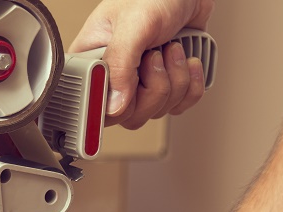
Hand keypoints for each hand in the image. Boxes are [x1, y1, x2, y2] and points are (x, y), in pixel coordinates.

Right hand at [69, 0, 214, 129]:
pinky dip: (191, 85)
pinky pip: (178, 106)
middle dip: (154, 88)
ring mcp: (140, 83)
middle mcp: (113, 77)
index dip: (115, 103)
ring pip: (156, 111)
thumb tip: (114, 105)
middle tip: (155, 57)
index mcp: (91, 61)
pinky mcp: (164, 84)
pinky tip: (187, 61)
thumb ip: (121, 64)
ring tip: (173, 50)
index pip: (93, 104)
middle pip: (129, 116)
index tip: (133, 86)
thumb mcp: (134, 24)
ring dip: (175, 81)